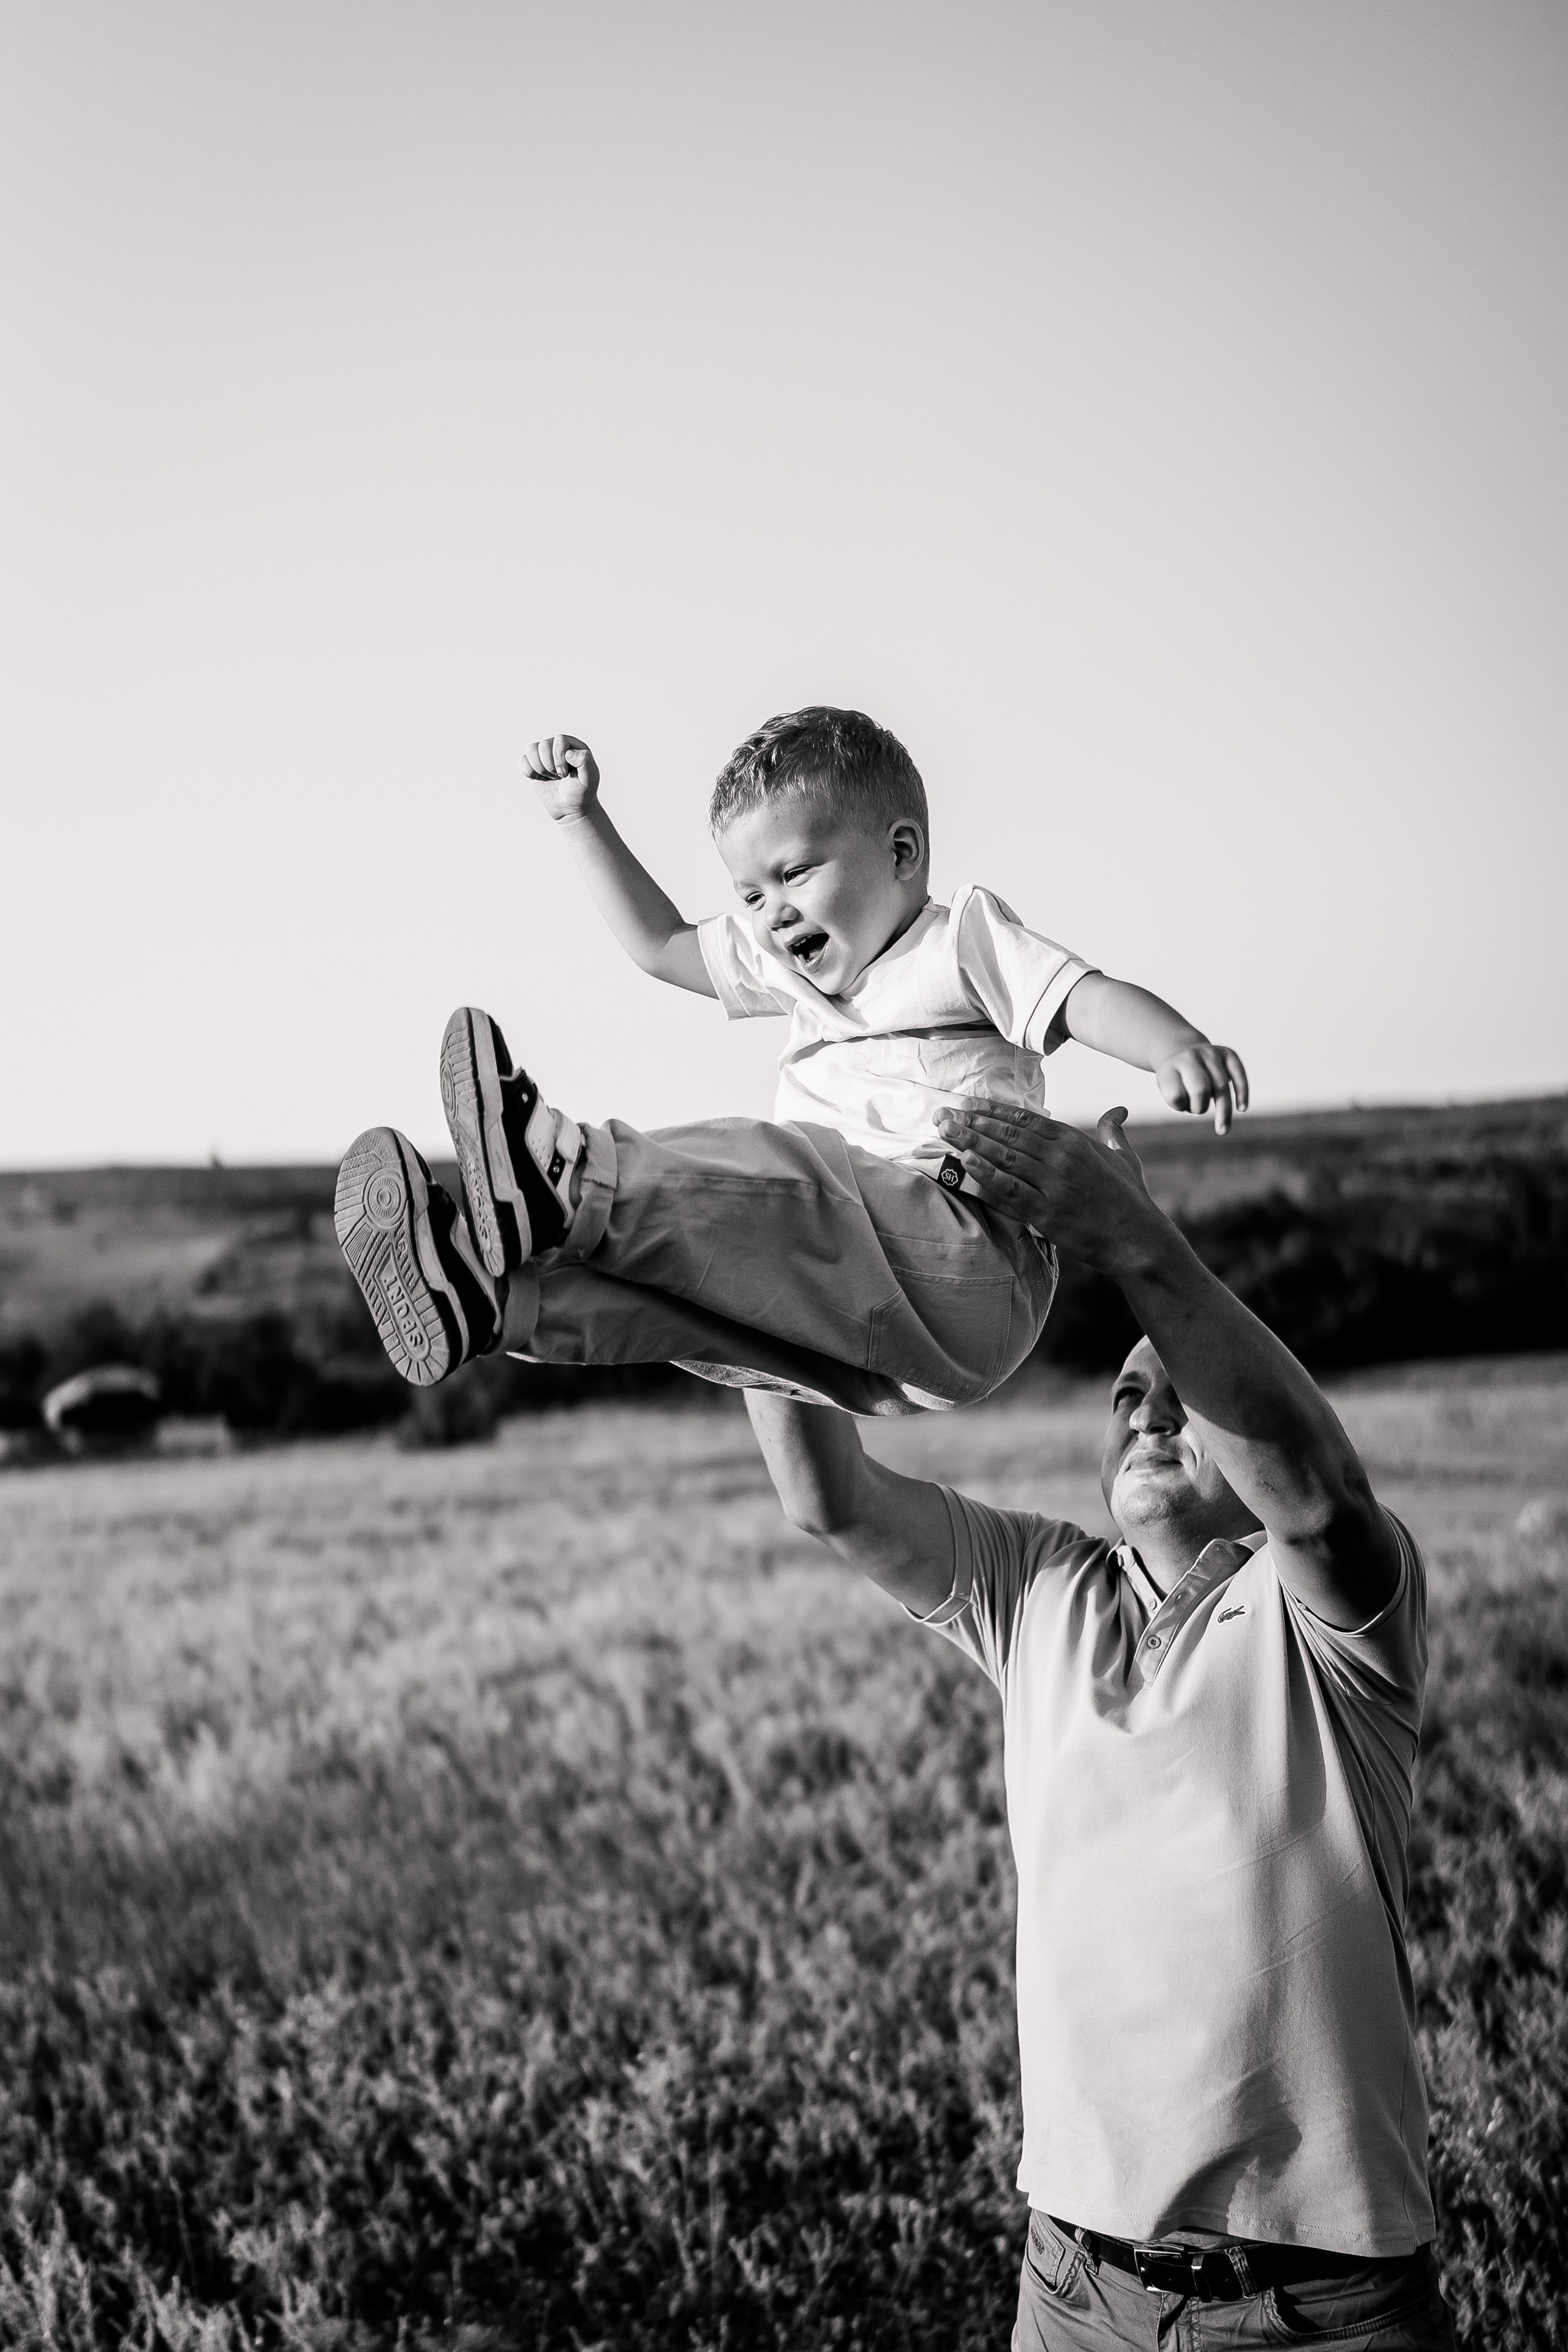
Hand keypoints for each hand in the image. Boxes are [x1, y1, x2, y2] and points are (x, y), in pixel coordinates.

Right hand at [524, 734, 599, 822]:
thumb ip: (585, 761)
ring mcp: (545, 755)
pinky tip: (540, 779)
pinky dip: (529, 772)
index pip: (559, 740)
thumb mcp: (589, 778)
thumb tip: (569, 753)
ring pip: (531, 749)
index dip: (559, 757)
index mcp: (573, 746)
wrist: (570, 808)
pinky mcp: (534, 765)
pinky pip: (523, 760)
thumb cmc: (581, 792)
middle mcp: (558, 747)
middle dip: (550, 765)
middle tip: (558, 776)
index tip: (565, 773)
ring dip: (540, 768)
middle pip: (544, 745)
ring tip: (550, 777)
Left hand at [934, 1103, 1165, 1273]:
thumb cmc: (1130, 1199)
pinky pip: (1010, 1190)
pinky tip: (965, 1161)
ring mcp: (1054, 1185)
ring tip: (944, 1130)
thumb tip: (1118, 1110)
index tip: (967, 1103)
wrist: (1137, 1239)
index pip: (1025, 1120)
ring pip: (1005, 1157)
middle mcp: (1062, 1158)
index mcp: (1075, 1141)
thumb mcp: (1124, 1157)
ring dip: (971, 1141)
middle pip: (1008, 1134)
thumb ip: (1113, 1132)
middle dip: (972, 1122)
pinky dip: (987, 1174)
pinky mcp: (1048, 1213)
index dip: (993, 1110)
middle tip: (942, 1113)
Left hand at [1155, 1042, 1248, 1135]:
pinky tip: (1242, 1109)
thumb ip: (1183, 1103)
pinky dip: (1241, 1093)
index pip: (1175, 1095)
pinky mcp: (1228, 1054)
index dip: (1179, 1107)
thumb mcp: (1170, 1093)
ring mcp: (1210, 1053)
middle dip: (1200, 1107)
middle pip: (1200, 1089)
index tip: (1181, 1106)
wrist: (1183, 1055)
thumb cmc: (1178, 1083)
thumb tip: (1213, 1109)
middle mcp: (1189, 1057)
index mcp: (1169, 1069)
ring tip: (1222, 1130)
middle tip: (1197, 1111)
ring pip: (1221, 1086)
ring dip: (1222, 1111)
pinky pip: (1239, 1075)